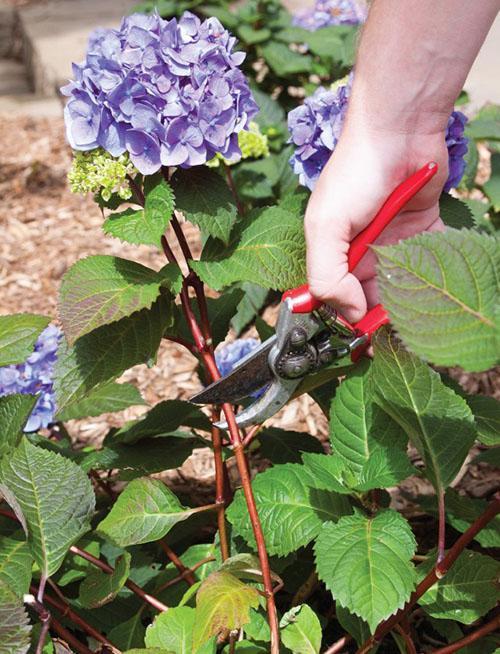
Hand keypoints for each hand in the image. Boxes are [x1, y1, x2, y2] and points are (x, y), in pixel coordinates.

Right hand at [304, 123, 448, 323]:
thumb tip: (349, 312)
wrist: (399, 130)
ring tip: (421, 316)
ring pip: (402, 284)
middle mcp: (361, 251)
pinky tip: (441, 290)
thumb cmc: (355, 174)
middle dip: (383, 316)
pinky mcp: (424, 231)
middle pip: (370, 296)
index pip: (336, 298)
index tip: (364, 340)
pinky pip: (431, 261)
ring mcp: (393, 242)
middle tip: (398, 334)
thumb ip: (327, 275)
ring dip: (411, 301)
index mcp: (332, 253)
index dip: (348, 319)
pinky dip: (437, 275)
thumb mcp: (325, 227)